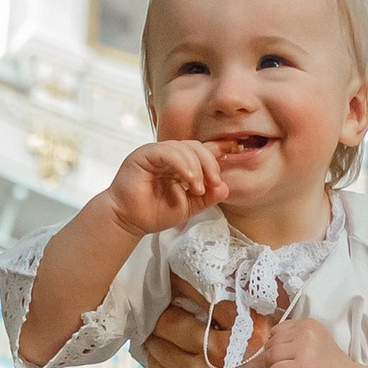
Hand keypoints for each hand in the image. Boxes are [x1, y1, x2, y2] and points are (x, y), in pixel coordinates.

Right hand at [107, 141, 229, 240]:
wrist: (129, 221)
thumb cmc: (154, 212)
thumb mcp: (189, 206)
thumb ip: (207, 197)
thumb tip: (226, 187)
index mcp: (181, 163)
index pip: (203, 150)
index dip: (221, 148)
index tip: (239, 148)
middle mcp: (170, 155)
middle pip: (197, 147)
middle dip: (211, 164)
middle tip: (215, 182)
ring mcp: (157, 152)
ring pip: (184, 148)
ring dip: (197, 168)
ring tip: (199, 188)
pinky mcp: (145, 154)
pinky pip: (168, 152)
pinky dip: (183, 165)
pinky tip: (190, 180)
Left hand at [145, 292, 355, 367]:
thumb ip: (300, 365)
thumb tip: (301, 362)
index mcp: (265, 340)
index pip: (228, 303)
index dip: (206, 291)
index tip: (195, 287)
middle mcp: (234, 352)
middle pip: (192, 317)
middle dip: (175, 307)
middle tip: (163, 301)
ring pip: (172, 342)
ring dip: (160, 333)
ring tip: (152, 328)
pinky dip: (156, 361)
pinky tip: (152, 354)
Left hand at [246, 314, 357, 367]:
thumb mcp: (311, 345)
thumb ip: (291, 341)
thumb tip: (263, 346)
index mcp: (307, 324)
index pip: (276, 332)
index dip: (282, 350)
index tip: (299, 360)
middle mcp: (305, 332)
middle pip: (270, 345)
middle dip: (278, 361)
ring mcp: (304, 349)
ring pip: (269, 359)